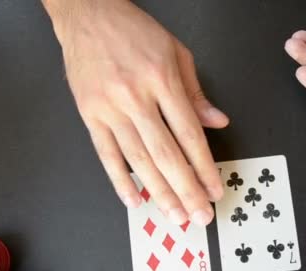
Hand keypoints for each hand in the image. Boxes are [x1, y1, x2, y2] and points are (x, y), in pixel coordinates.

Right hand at [42, 0, 228, 224]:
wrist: (88, 15)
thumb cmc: (134, 32)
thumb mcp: (176, 53)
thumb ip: (196, 92)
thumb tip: (218, 122)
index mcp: (162, 80)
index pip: (189, 134)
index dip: (204, 167)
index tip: (214, 190)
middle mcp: (136, 97)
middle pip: (166, 154)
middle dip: (186, 190)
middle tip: (199, 216)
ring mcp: (110, 108)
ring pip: (138, 159)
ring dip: (159, 192)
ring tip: (174, 215)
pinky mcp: (90, 114)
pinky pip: (106, 154)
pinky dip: (120, 179)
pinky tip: (134, 200)